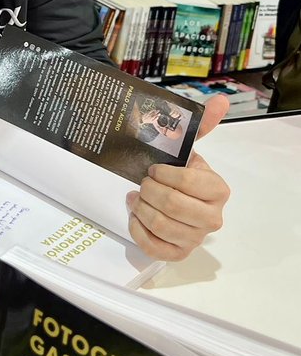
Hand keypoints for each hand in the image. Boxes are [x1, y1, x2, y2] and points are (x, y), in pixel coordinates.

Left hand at [126, 94, 230, 261]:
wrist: (174, 197)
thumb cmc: (181, 173)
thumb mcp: (188, 148)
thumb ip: (201, 124)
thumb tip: (220, 100)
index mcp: (218, 190)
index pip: (187, 183)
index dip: (163, 174)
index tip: (153, 168)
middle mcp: (212, 218)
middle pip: (172, 206)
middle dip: (149, 190)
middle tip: (143, 182)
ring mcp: (196, 239)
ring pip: (161, 225)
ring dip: (141, 208)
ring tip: (137, 197)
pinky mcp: (177, 254)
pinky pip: (154, 247)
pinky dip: (138, 230)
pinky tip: (135, 216)